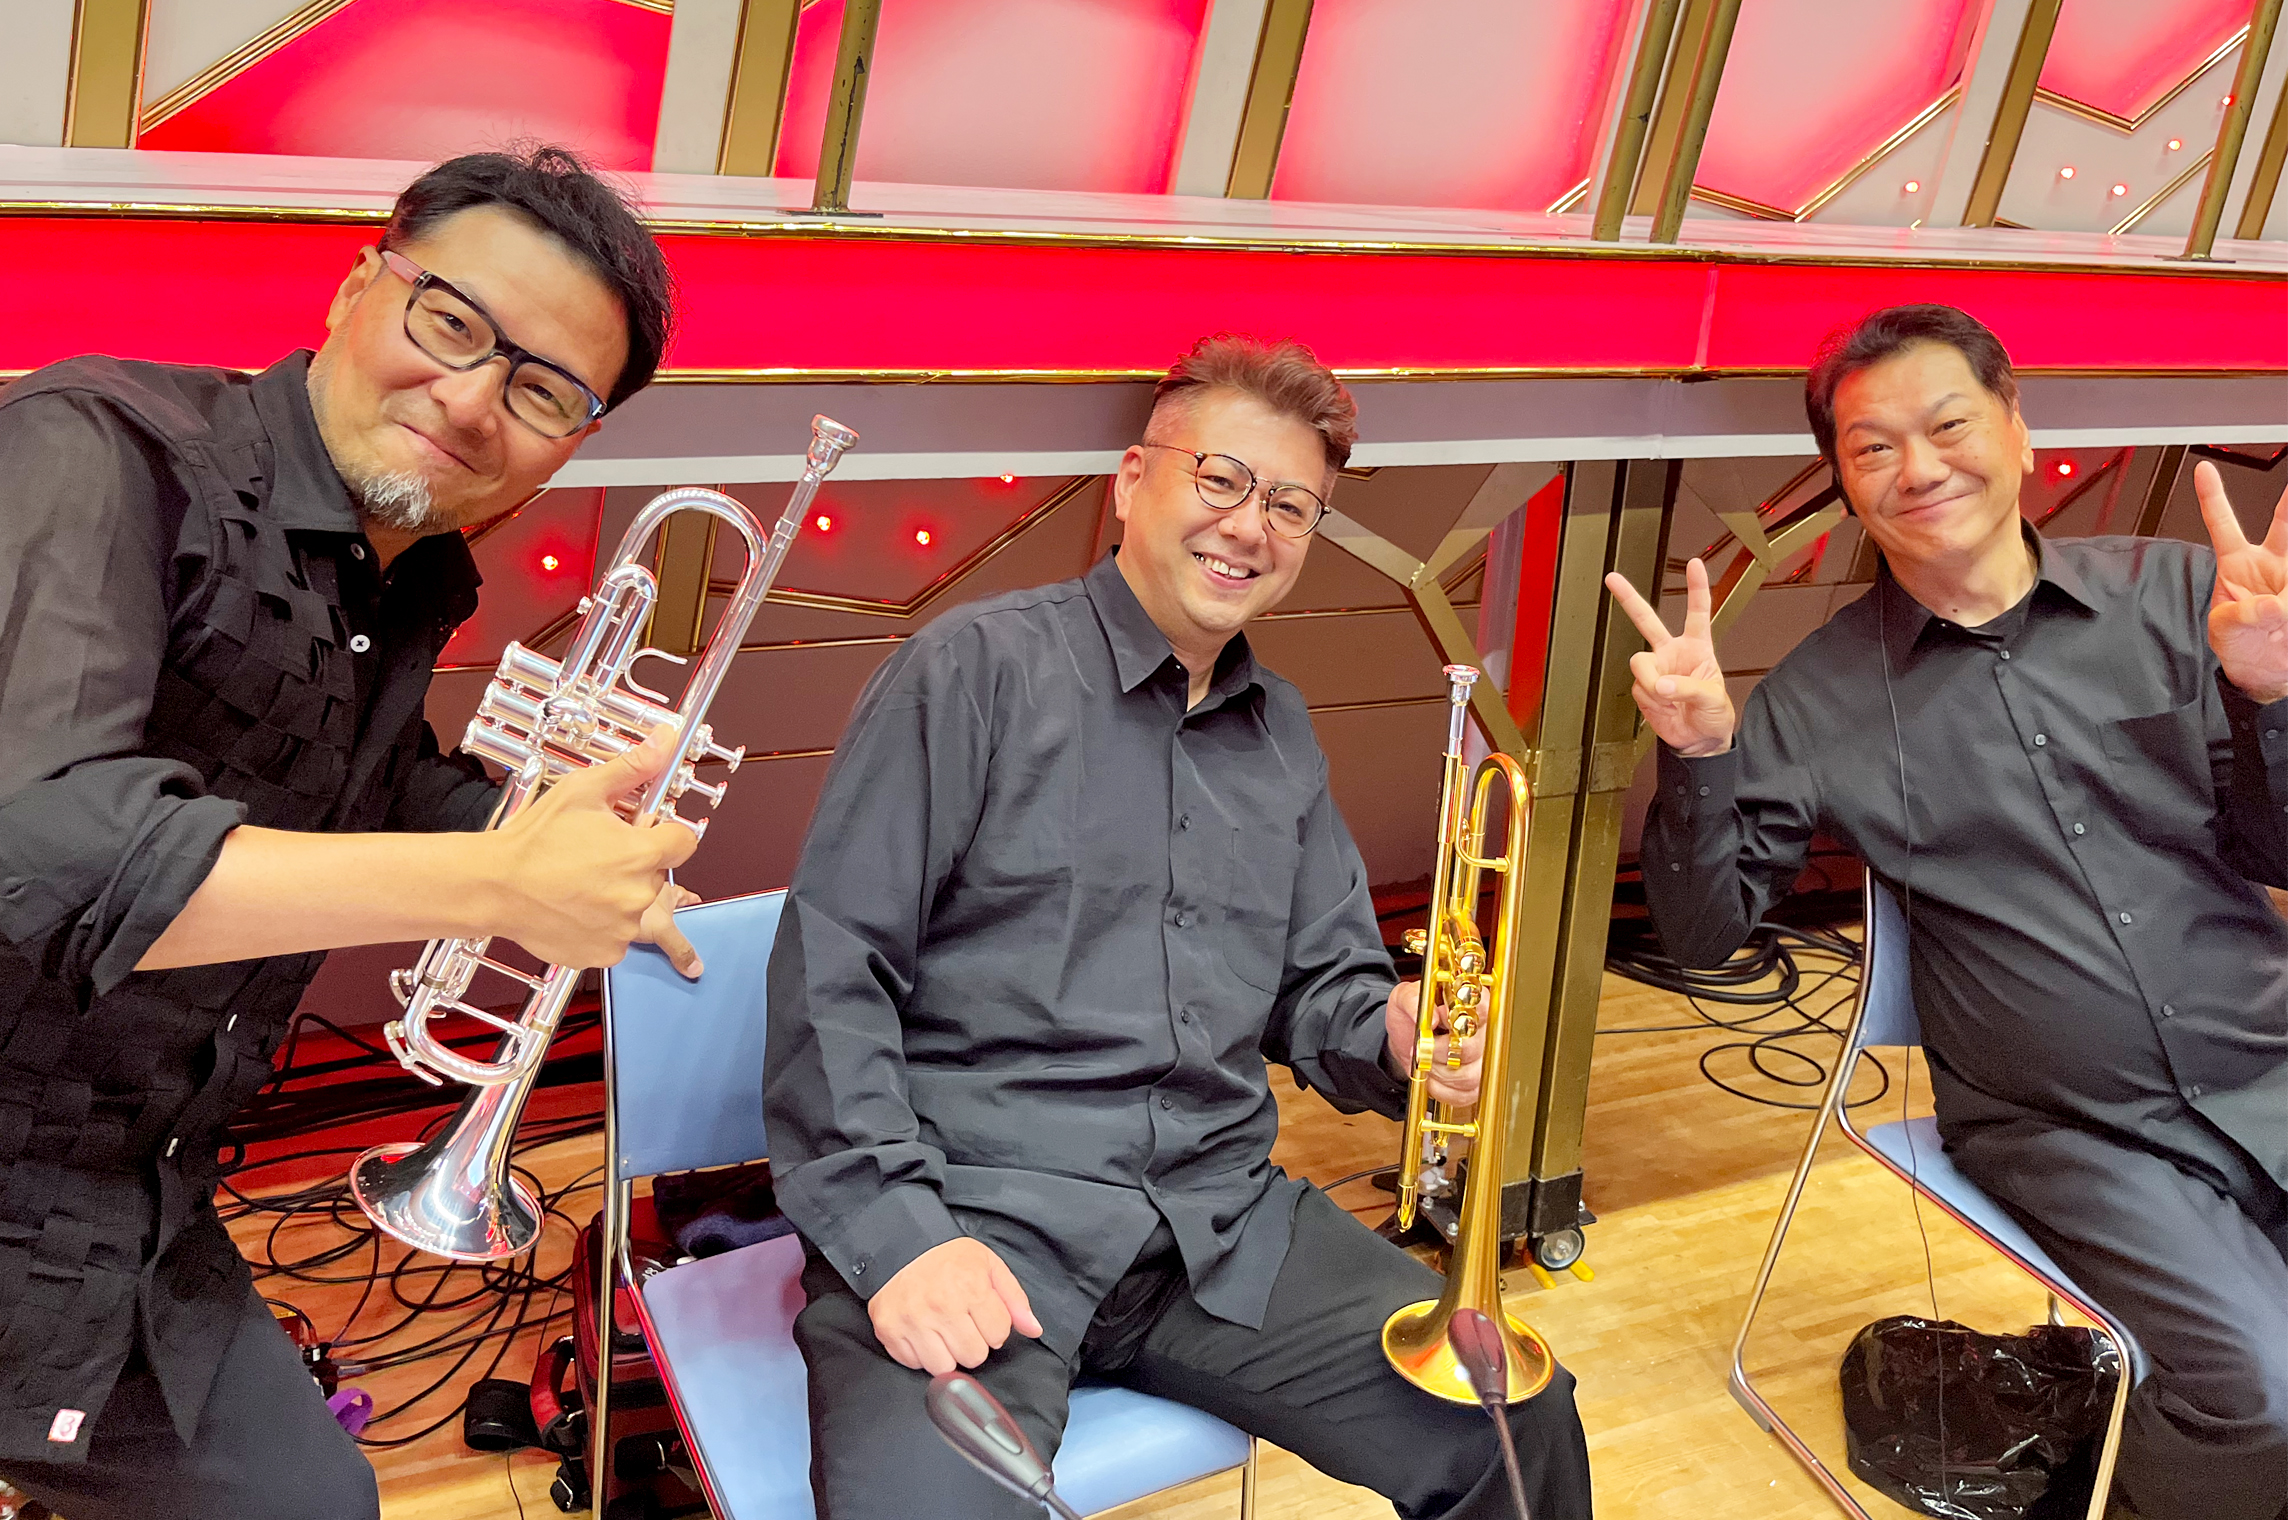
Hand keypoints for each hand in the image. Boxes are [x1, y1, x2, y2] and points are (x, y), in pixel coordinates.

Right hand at [487, 729, 700, 967]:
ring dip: (617, 895)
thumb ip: (631, 767)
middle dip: (634, 863)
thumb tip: (665, 740)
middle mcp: (638, 895)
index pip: (684, 841)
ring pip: (636, 907)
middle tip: (595, 855)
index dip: (665, 833)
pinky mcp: (605, 952)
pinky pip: (616, 936)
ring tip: (579, 882)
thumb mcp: (582, 790)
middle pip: (656, 874)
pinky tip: (574, 906)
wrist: (492, 885)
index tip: (644, 832)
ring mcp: (622, 928)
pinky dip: (601, 925)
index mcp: (641, 853)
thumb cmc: (533, 840)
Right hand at [867, 1237, 1042, 1374]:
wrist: (900, 1247)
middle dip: (972, 1343)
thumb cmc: (948, 1258)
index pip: (998, 1335)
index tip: (981, 1314)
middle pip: (973, 1356)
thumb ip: (1014, 1299)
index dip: (993, 1327)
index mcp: (970, 1287)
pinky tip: (922, 1332)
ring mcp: (912, 1321)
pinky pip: (915, 1364)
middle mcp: (941, 1306)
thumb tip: (1034, 1329)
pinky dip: (920, 1354)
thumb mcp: (989, 1266)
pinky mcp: (889, 1331)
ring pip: (944, 1367)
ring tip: (941, 1329)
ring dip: (946, 1353)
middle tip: (960, 1322)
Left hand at [1383, 980, 1486, 1106]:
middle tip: (1421, 1046)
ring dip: (1438, 1072)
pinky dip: (1440, 1089)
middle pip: (1472, 1049)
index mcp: (1471, 1004)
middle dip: (1438, 1052)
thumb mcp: (1403, 997)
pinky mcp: (1475, 1086)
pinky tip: (1430, 1077)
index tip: (1439, 1022)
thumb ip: (1413, 999)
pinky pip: (1463, 1096)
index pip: (1484, 1009)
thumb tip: (1432, 1018)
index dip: (1462, 1019)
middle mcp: (1483, 1033)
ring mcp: (1482, 1061)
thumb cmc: (1411, 1013)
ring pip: (1469, 1076)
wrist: (1406, 1039)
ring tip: (1424, 1062)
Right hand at [1604, 558, 1735, 755]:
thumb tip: (1662, 684)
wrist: (1699, 740)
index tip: (1694, 565)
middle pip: (1647, 620)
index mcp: (1697, 648)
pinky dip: (1651, 700)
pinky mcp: (1643, 688)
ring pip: (1640, 663)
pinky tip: (1664, 706)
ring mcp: (1656, 670)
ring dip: (1652, 681)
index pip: (1697, 612)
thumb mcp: (1713, 698)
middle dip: (1628, 598)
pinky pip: (1639, 688)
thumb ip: (1688, 687)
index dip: (1696, 588)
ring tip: (1668, 696)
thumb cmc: (1714, 714)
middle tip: (1613, 579)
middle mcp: (1672, 654)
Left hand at [2196, 460, 2287, 704]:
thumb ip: (2241, 618)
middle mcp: (2270, 563)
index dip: (2212, 497)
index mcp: (2237, 565)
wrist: (2266, 671)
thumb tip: (2271, 607)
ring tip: (2281, 596)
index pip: (2223, 524)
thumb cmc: (2241, 647)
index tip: (2204, 470)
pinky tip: (2285, 602)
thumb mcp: (2227, 632)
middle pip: (2283, 522)